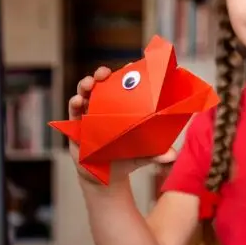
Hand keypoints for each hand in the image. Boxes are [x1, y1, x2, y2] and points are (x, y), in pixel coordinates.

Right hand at [67, 67, 176, 185]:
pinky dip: (74, 104)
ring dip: (85, 85)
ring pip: (85, 94)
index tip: (130, 66)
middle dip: (101, 74)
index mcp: (122, 109)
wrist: (106, 178)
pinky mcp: (77, 128)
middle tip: (104, 73)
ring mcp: (89, 116)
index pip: (123, 87)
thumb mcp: (144, 155)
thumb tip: (172, 155)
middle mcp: (104, 108)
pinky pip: (73, 113)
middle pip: (101, 85)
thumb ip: (157, 154)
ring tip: (89, 84)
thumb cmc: (127, 159)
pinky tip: (78, 101)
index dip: (125, 75)